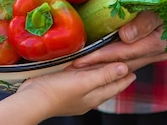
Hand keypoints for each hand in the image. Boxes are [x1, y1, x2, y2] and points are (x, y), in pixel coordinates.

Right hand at [17, 62, 135, 117]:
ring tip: (108, 65)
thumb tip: (125, 69)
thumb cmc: (58, 91)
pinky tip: (83, 68)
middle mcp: (87, 97)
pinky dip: (87, 73)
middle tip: (124, 65)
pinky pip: (81, 80)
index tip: (134, 69)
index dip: (125, 77)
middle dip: (115, 75)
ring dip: (102, 74)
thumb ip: (104, 75)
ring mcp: (75, 94)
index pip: (115, 86)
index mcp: (95, 97)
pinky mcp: (64, 89)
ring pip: (94, 82)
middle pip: (106, 84)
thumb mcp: (84, 81)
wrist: (32, 99)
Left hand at [72, 11, 166, 70]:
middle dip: (96, 67)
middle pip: (121, 63)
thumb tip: (125, 36)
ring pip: (123, 65)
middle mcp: (157, 53)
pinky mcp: (149, 51)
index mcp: (159, 42)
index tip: (79, 60)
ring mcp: (154, 54)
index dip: (100, 57)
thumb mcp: (158, 6)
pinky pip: (127, 59)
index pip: (123, 53)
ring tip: (78, 68)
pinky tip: (94, 62)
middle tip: (71, 68)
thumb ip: (143, 21)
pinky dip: (110, 62)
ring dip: (101, 67)